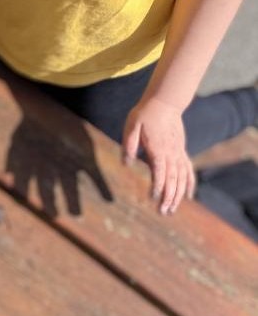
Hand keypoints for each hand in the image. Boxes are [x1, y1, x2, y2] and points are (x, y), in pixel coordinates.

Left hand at [123, 97, 194, 214]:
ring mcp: (178, 152)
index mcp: (158, 148)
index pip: (160, 171)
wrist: (164, 102)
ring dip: (178, 195)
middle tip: (163, 212)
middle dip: (169, 197)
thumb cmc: (144, 114)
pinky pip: (188, 170)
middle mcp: (171, 153)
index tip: (153, 199)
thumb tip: (126, 163)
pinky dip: (189, 183)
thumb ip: (129, 145)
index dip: (158, 186)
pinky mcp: (181, 151)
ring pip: (182, 177)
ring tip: (172, 210)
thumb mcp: (131, 126)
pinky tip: (187, 196)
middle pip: (173, 179)